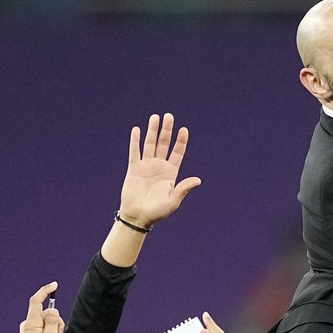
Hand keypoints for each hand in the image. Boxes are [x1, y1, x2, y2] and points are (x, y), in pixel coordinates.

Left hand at [14, 282, 63, 332]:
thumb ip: (53, 323)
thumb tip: (53, 310)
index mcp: (31, 324)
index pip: (36, 301)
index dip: (45, 291)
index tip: (55, 285)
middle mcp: (28, 324)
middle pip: (46, 313)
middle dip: (56, 321)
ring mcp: (28, 328)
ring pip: (47, 321)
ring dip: (54, 329)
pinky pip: (44, 327)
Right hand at [118, 113, 201, 229]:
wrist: (138, 216)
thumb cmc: (158, 212)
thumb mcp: (174, 201)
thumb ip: (184, 188)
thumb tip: (198, 180)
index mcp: (171, 173)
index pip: (178, 153)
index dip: (181, 141)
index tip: (184, 129)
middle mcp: (159, 166)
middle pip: (164, 144)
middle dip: (167, 130)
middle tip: (169, 116)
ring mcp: (146, 166)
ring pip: (150, 144)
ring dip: (152, 130)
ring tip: (155, 117)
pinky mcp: (134, 168)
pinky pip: (135, 152)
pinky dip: (136, 141)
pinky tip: (137, 130)